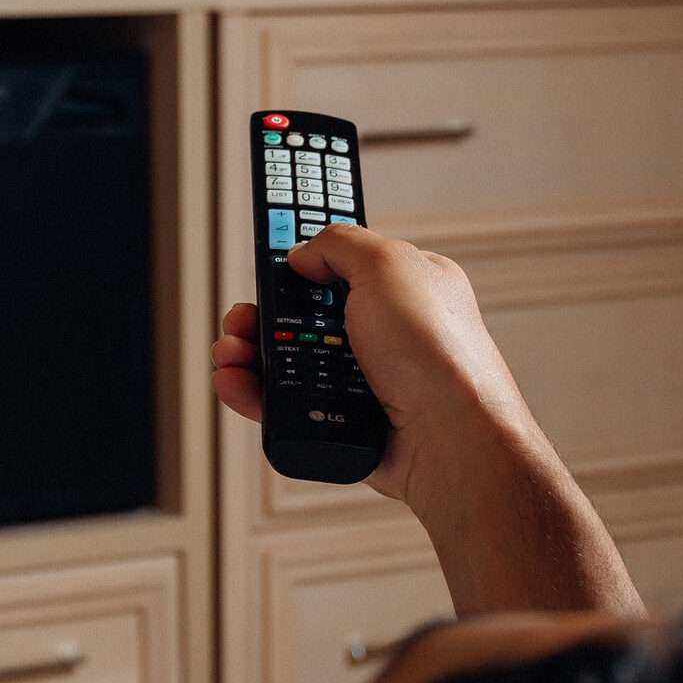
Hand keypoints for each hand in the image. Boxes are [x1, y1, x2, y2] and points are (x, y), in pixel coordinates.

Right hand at [212, 231, 535, 517]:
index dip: (303, 265)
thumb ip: (340, 244)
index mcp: (404, 289)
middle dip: (264, 315)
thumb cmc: (440, 355)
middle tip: (242, 318)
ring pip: (292, 364)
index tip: (268, 268)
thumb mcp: (388, 265)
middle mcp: (386, 335)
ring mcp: (365, 381)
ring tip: (231, 354)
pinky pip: (291, 408)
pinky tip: (236, 384)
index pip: (342, 266)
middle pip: (305, 317)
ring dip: (252, 355)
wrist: (451, 438)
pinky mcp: (346, 424)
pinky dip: (258, 396)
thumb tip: (304, 253)